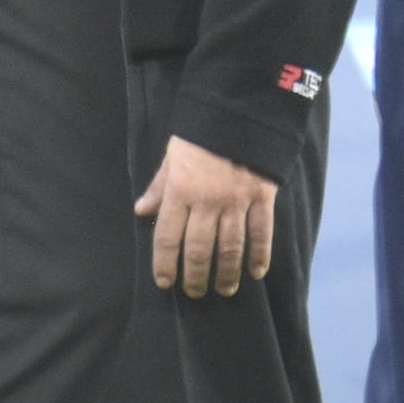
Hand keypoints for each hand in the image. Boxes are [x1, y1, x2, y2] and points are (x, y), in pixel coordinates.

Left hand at [139, 134, 282, 298]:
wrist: (241, 110)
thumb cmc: (201, 133)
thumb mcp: (172, 155)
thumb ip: (159, 186)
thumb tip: (141, 211)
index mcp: (181, 190)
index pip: (167, 237)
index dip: (164, 264)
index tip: (165, 283)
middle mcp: (207, 201)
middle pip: (198, 249)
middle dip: (195, 276)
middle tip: (194, 293)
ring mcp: (237, 201)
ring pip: (229, 247)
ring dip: (225, 273)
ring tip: (223, 289)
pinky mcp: (262, 197)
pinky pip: (261, 233)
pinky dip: (259, 255)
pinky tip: (256, 272)